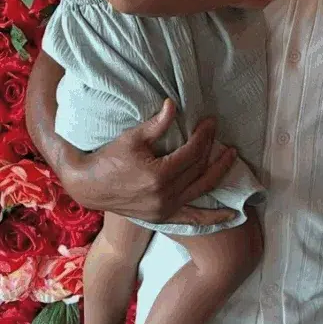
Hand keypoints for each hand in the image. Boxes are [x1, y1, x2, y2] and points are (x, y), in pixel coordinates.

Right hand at [67, 100, 236, 225]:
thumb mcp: (133, 137)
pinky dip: (213, 218)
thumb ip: (157, 124)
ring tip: (232, 157)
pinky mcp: (163, 217)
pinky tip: (231, 216)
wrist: (89, 186)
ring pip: (202, 189)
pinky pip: (193, 219)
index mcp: (159, 175)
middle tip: (217, 132)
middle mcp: (165, 196)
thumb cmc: (110, 158)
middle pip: (199, 168)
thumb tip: (173, 104)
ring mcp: (165, 209)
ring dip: (220, 173)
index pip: (193, 152)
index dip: (204, 136)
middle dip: (212, 148)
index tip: (210, 122)